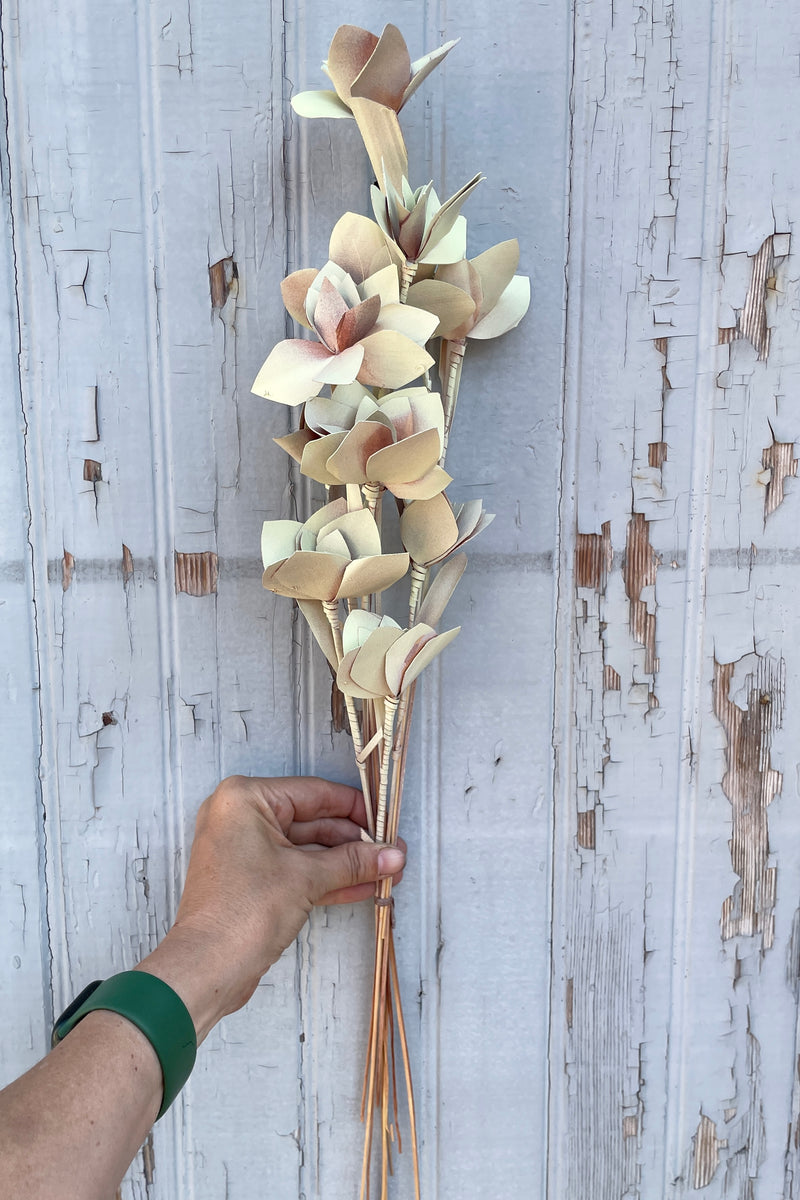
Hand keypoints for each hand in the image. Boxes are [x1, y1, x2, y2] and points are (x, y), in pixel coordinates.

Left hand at [138, 775, 405, 1039]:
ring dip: (346, 863)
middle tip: (393, 854)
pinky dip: (327, 879)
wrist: (206, 969)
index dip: (356, 808)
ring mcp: (246, 850)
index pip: (315, 793)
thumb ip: (353, 862)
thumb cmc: (242, 912)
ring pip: (308, 849)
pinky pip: (296, 870)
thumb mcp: (306, 878)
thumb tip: (393, 855)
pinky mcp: (252, 880)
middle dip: (355, 842)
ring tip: (386, 873)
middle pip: (313, 821)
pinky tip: (363, 888)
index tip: (388, 822)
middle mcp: (242, 817)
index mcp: (247, 798)